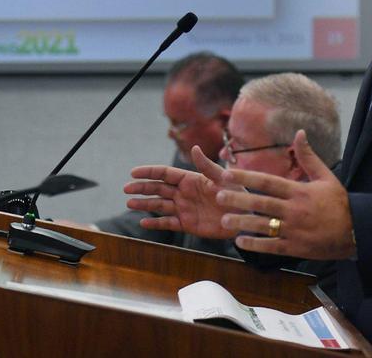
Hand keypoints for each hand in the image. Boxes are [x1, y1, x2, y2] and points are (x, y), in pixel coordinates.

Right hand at [124, 145, 239, 238]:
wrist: (245, 217)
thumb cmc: (237, 193)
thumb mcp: (222, 178)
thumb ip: (206, 165)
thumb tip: (194, 147)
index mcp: (190, 179)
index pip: (165, 173)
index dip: (149, 172)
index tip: (133, 173)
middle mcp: (184, 193)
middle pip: (158, 189)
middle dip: (142, 188)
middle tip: (126, 189)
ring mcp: (184, 208)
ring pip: (159, 205)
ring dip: (144, 204)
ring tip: (129, 203)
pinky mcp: (188, 224)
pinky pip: (168, 223)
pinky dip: (155, 223)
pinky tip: (143, 223)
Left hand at [216, 129, 353, 258]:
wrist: (357, 231)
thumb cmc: (339, 203)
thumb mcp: (326, 176)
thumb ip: (309, 157)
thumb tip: (300, 132)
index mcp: (299, 191)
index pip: (267, 182)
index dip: (246, 177)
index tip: (227, 174)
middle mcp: (294, 210)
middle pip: (261, 203)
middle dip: (238, 199)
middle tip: (218, 196)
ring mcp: (295, 230)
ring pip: (263, 226)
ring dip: (242, 223)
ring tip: (224, 220)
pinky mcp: (296, 247)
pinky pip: (272, 246)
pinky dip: (256, 245)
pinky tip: (240, 242)